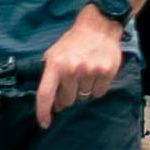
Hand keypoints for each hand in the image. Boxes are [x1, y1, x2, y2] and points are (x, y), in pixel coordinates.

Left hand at [35, 2, 127, 128]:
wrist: (98, 27)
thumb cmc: (73, 42)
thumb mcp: (53, 54)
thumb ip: (49, 76)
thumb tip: (51, 101)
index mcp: (55, 65)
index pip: (45, 95)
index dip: (43, 112)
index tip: (45, 123)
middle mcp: (72, 69)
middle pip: (67, 100)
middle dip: (67, 97)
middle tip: (71, 84)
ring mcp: (90, 71)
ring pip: (84, 97)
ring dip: (83, 91)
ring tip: (85, 75)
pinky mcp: (106, 72)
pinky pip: (99, 93)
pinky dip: (97, 88)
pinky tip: (96, 75)